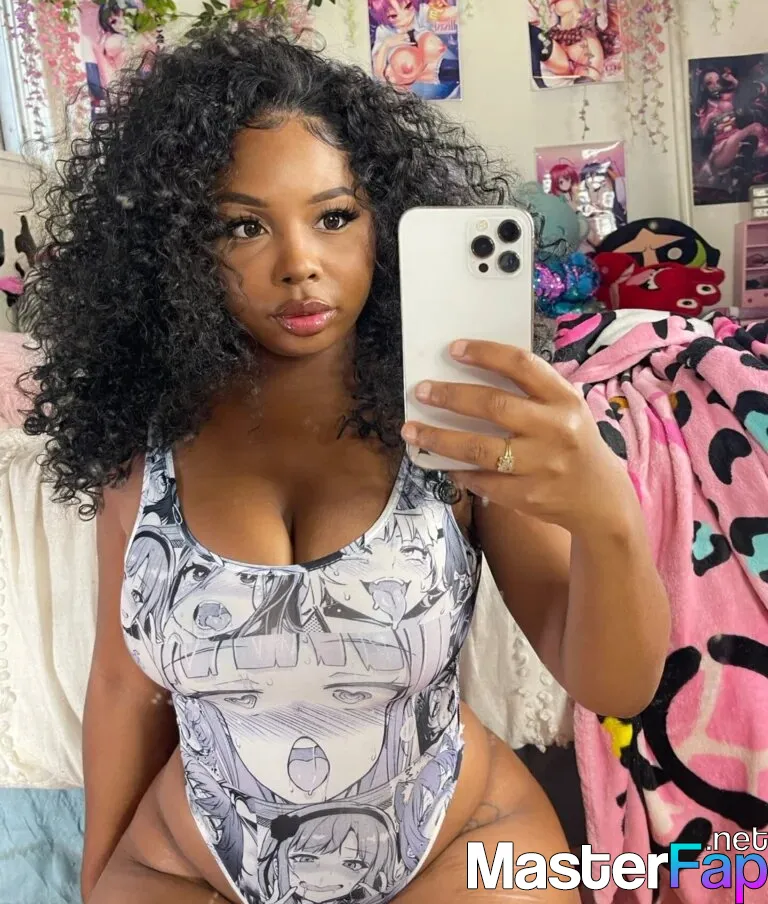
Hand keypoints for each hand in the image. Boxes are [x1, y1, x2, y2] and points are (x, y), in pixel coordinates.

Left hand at [401, 340, 636, 534]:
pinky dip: (458, 471)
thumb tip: (469, 374)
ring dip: (439, 438)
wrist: (600, 499)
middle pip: (493, 406)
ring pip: (479, 449)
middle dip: (451, 396)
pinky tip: (443, 463)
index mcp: (564, 399)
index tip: (453, 350)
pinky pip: (481, 480)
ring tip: (411, 430)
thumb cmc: (573, 443)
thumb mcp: (566, 409)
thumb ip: (530, 392)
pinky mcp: (527, 496)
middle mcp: (555, 429)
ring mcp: (540, 465)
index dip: (485, 354)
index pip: (521, 365)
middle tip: (421, 391)